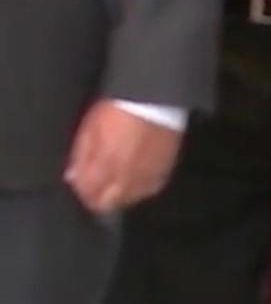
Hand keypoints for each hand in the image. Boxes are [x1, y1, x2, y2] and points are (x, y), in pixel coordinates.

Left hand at [63, 102, 183, 213]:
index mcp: (103, 167)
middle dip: (100, 199)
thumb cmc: (119, 111)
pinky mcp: (164, 169)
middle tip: (96, 189)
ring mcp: (146, 175)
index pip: (89, 194)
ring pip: (130, 199)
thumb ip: (81, 156)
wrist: (154, 100)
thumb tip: (73, 177)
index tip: (81, 187)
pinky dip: (141, 189)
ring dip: (120, 196)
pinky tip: (136, 182)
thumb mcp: (89, 129)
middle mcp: (125, 177)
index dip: (82, 193)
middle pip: (109, 203)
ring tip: (116, 186)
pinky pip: (150, 189)